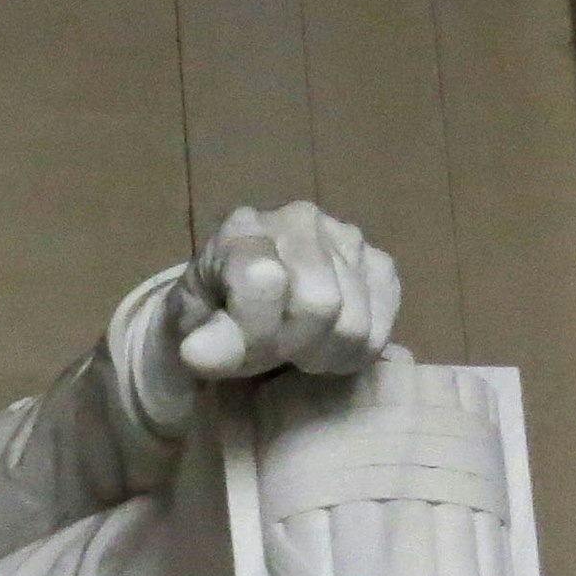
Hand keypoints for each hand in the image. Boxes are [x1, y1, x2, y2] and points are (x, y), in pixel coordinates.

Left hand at [170, 200, 399, 381]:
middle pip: (320, 304)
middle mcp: (300, 220)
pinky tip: (326, 342)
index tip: (234, 350)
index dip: (254, 333)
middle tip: (273, 352)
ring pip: (355, 324)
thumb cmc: (213, 324)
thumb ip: (203, 345)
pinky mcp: (379, 266)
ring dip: (324, 354)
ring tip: (298, 350)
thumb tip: (198, 354)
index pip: (265, 281)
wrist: (241, 314)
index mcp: (243, 230)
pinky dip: (353, 352)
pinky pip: (381, 328)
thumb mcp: (193, 337)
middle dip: (294, 345)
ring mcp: (346, 238)